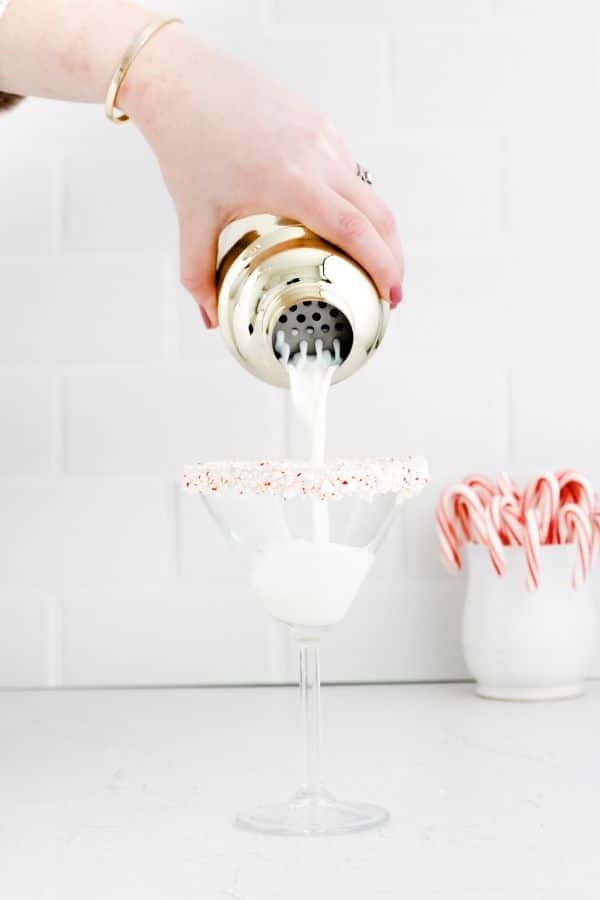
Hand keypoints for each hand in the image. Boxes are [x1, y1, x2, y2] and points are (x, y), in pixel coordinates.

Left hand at [121, 26, 403, 327]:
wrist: (180, 79)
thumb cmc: (185, 141)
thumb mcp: (192, 216)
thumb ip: (198, 272)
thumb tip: (208, 316)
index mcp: (290, 181)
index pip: (355, 230)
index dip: (382, 266)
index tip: (390, 293)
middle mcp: (315, 155)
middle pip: (377, 213)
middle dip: (393, 256)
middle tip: (391, 291)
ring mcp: (321, 135)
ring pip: (367, 190)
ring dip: (378, 229)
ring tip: (371, 261)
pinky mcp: (318, 122)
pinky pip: (348, 168)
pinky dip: (355, 201)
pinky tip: (340, 220)